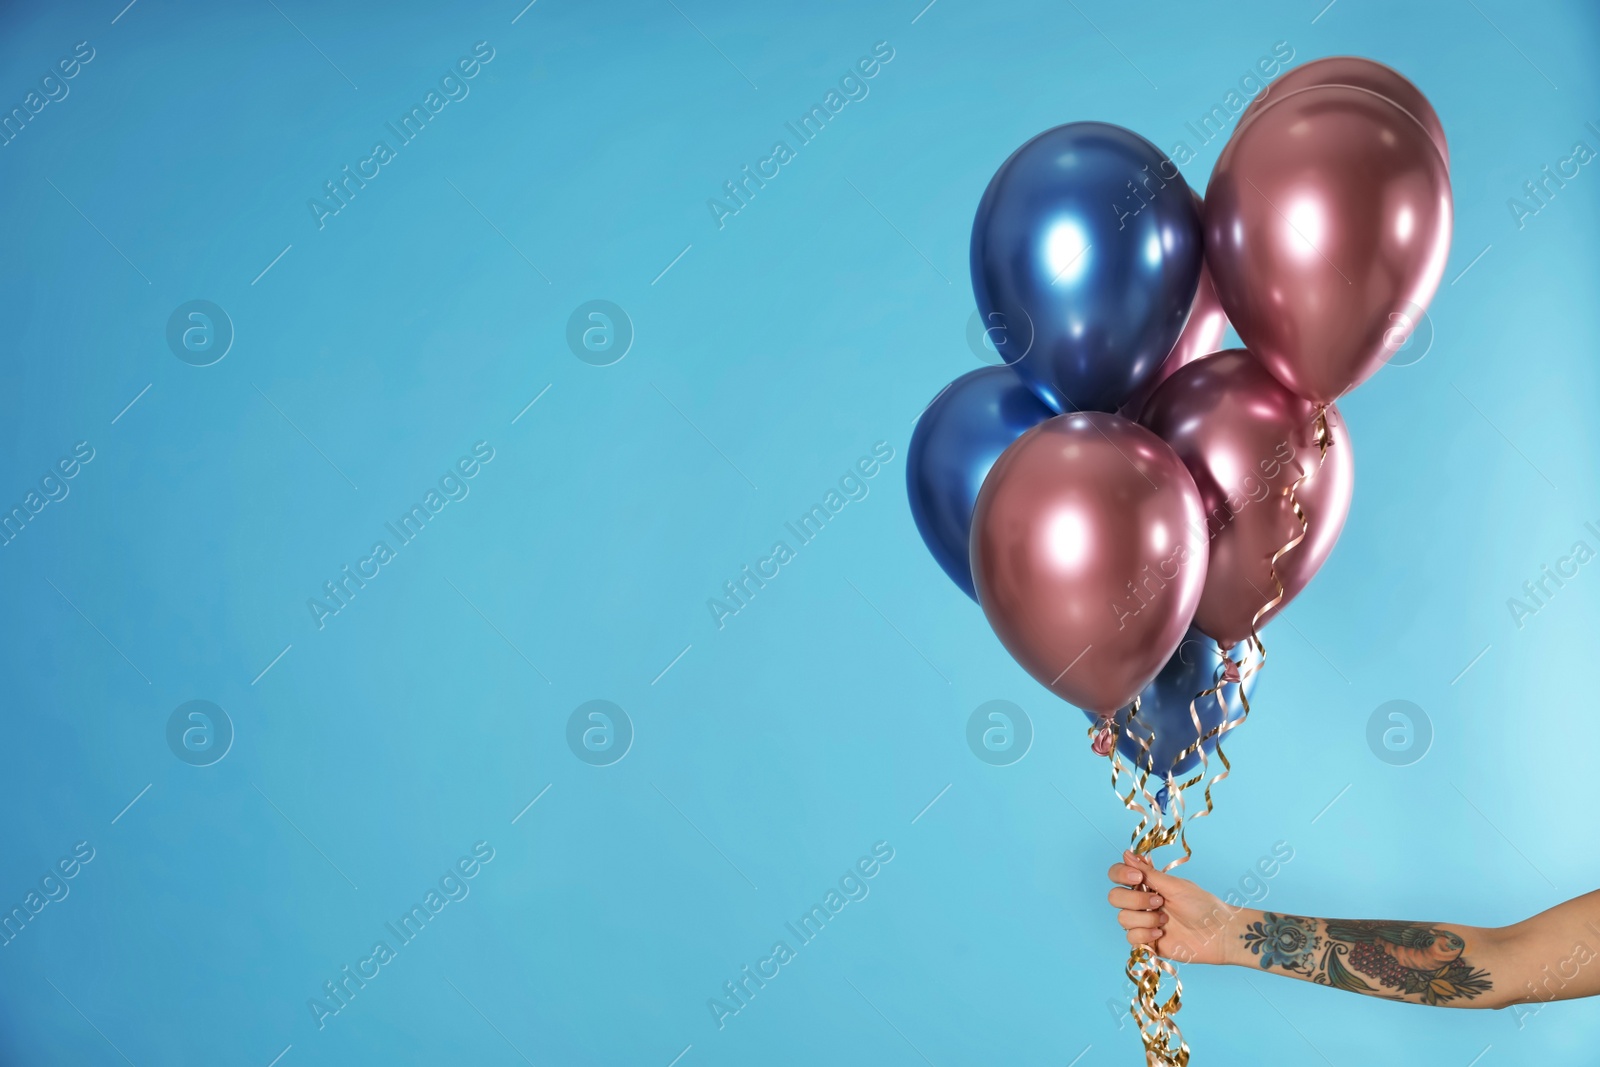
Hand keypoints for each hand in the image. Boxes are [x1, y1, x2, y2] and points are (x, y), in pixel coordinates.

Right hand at [1106, 851, 1247, 965]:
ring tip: (1165, 921)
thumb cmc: (1202, 906)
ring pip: (1122, 919)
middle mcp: (1141, 902)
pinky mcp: (1146, 942)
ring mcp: (1142, 922)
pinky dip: (1145, 934)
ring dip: (1145, 919)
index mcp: (1147, 885)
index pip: (1117, 874)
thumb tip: (1126, 853)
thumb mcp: (1175, 886)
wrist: (1219, 934)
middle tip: (1159, 902)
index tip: (1137, 877)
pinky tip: (1161, 934)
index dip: (1120, 874)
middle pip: (1114, 897)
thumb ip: (1148, 873)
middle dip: (1135, 900)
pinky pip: (1130, 937)